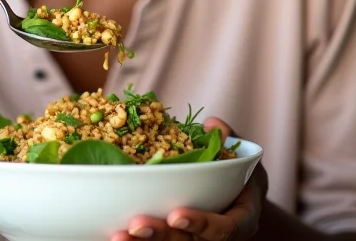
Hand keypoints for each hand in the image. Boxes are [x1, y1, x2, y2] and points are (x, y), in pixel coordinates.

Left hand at [111, 118, 267, 240]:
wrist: (240, 192)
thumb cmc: (237, 170)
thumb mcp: (241, 153)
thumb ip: (228, 139)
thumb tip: (212, 125)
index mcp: (241, 218)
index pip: (225, 229)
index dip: (201, 223)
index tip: (176, 213)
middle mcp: (219, 236)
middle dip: (162, 235)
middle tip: (135, 224)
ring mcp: (198, 240)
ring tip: (118, 235)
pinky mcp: (179, 237)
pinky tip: (115, 235)